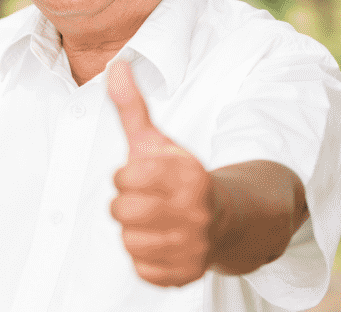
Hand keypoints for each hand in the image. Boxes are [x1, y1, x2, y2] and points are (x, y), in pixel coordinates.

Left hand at [108, 61, 218, 286]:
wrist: (226, 221)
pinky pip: (142, 270)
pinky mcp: (187, 275)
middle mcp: (196, 212)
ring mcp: (193, 246)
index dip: (126, 176)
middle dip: (127, 204)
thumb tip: (114, 64)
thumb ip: (132, 106)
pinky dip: (146, 259)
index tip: (142, 176)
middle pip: (121, 212)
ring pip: (129, 241)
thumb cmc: (180, 177)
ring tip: (156, 222)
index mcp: (188, 175)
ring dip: (136, 232)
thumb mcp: (157, 140)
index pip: (124, 178)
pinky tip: (163, 244)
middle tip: (146, 201)